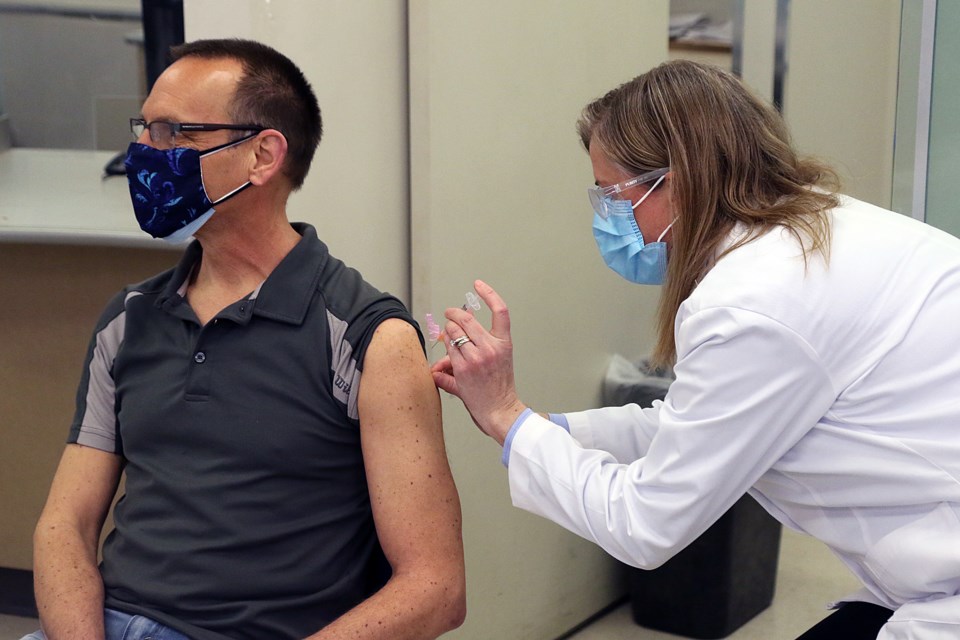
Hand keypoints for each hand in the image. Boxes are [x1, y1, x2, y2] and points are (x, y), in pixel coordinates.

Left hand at [430, 280, 526, 444]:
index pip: (500, 310)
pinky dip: (442, 356)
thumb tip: (449, 338)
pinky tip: (443, 365)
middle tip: (448, 314)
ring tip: (448, 344)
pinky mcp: (463, 369)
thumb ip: (476, 345)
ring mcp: (477, 357)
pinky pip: (446, 352)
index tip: (478, 283)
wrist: (500, 410)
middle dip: (452, 313)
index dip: (489, 293)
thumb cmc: (498, 387)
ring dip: (447, 334)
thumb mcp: (497, 360)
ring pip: (453, 333)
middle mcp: (491, 347)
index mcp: (504, 342)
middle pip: (466, 318)